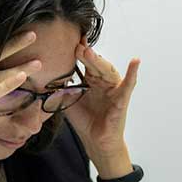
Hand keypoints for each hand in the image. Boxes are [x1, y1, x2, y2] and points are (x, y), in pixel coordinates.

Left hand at [63, 36, 139, 161]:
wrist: (95, 141)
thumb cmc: (84, 120)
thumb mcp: (68, 101)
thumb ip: (60, 88)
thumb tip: (45, 76)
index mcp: (90, 80)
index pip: (84, 62)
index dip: (78, 51)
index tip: (68, 39)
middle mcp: (103, 81)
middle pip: (94, 64)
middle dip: (85, 54)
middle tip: (75, 45)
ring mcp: (113, 89)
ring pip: (107, 70)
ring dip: (98, 61)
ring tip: (88, 52)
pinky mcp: (122, 99)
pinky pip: (128, 85)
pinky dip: (133, 73)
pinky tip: (135, 61)